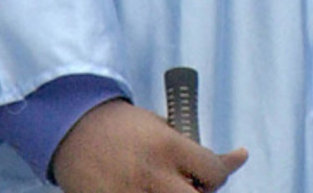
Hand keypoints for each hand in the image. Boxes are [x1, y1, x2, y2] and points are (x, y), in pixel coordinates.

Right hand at [52, 99, 247, 191]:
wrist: (77, 130)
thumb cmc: (126, 126)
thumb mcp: (163, 127)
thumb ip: (191, 148)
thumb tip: (235, 159)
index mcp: (169, 147)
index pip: (213, 171)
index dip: (220, 174)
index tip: (214, 174)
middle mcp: (154, 174)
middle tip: (194, 186)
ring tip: (167, 186)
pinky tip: (147, 189)